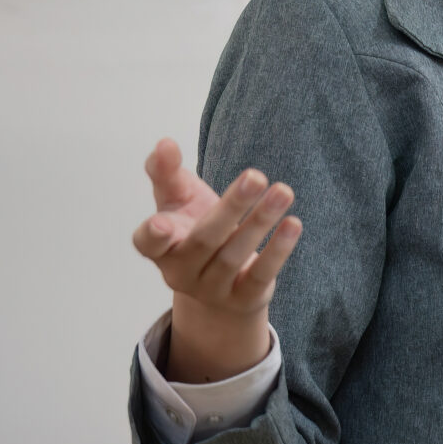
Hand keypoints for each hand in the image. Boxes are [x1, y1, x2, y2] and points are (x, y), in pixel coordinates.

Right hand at [131, 138, 302, 383]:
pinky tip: (293, 223)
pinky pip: (261, 275)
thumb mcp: (178, 201)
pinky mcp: (243, 299)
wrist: (220, 285)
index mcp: (160, 247)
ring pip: (235, 255)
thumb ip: (167, 173)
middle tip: (256, 176)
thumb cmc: (194, 230)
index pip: (148, 243)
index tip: (161, 222)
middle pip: (205, 240)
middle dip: (231, 207)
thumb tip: (164, 143)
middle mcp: (181, 272)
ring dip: (261, 221)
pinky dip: (278, 250)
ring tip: (284, 191)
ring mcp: (212, 290)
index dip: (152, 235)